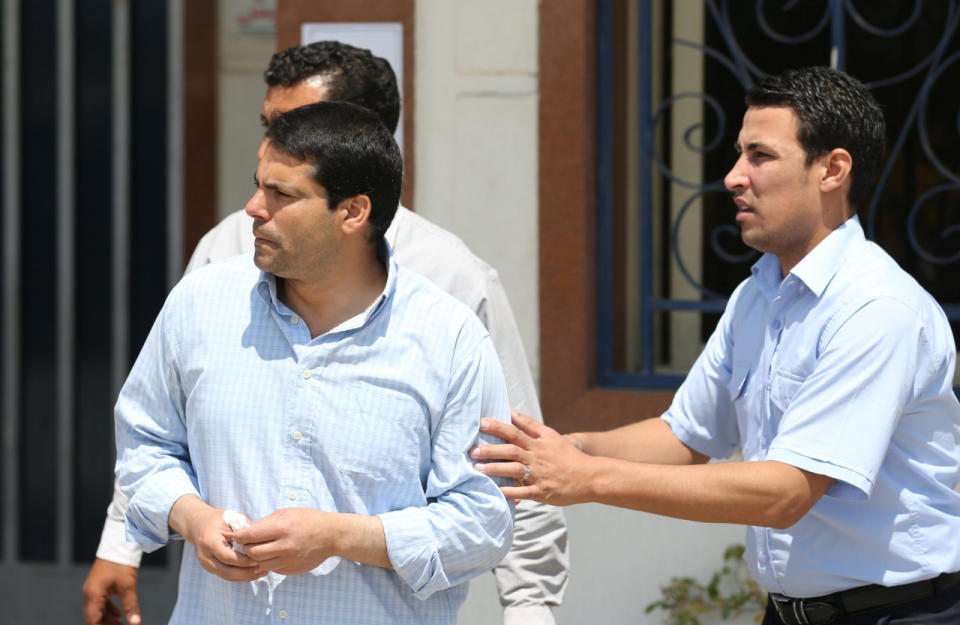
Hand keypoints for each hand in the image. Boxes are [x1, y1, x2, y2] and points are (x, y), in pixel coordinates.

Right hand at [82, 558, 140, 624]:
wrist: (119, 543)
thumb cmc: (121, 563)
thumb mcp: (127, 585)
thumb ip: (130, 605)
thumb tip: (135, 623)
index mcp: (92, 595)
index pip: (92, 621)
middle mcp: (89, 594)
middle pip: (94, 617)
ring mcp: (93, 589)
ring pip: (98, 610)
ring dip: (108, 619)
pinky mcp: (99, 585)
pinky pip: (101, 602)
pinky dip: (109, 610)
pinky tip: (120, 615)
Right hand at [169, 495, 263, 581]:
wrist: (198, 524)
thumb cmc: (217, 519)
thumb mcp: (231, 518)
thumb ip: (244, 529)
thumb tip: (262, 539)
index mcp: (209, 542)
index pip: (226, 556)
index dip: (242, 561)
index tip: (257, 560)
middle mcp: (205, 556)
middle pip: (226, 571)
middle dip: (246, 573)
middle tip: (263, 570)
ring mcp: (206, 564)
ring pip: (227, 576)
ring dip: (245, 576)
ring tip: (262, 572)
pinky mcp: (211, 568)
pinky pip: (227, 575)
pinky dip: (241, 576)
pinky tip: (254, 572)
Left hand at [233, 508, 339, 574]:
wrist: (331, 535)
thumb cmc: (307, 520)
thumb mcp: (286, 513)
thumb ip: (265, 523)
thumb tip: (245, 531)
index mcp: (282, 527)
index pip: (250, 536)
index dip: (239, 536)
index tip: (237, 535)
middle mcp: (285, 545)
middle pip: (252, 552)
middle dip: (246, 547)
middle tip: (248, 543)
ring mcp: (289, 560)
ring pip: (260, 563)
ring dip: (257, 557)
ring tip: (262, 548)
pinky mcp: (292, 569)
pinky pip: (272, 569)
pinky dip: (269, 562)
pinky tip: (275, 554)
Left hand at [470, 410, 596, 505]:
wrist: (590, 476)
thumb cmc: (567, 455)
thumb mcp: (550, 436)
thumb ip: (528, 424)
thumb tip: (510, 411)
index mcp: (539, 443)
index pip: (515, 431)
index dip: (498, 426)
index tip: (481, 422)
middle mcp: (537, 457)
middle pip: (511, 450)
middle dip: (491, 449)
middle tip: (472, 450)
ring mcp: (540, 475)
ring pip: (515, 470)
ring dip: (495, 469)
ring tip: (477, 468)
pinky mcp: (542, 492)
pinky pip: (524, 492)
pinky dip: (510, 492)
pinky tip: (496, 490)